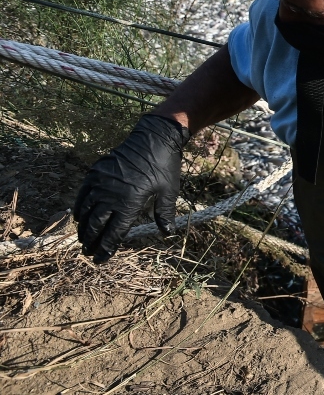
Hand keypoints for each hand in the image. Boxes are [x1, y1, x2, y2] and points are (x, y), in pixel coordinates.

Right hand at [74, 114, 189, 262]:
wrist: (154, 138)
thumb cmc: (164, 166)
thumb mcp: (169, 191)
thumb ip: (165, 213)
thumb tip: (167, 232)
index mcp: (129, 203)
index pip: (114, 233)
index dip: (107, 248)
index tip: (100, 259)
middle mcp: (111, 196)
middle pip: (96, 225)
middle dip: (91, 241)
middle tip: (88, 252)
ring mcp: (101, 183)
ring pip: (86, 212)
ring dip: (83, 228)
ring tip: (83, 240)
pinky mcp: (95, 173)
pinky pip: (83, 195)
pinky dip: (79, 208)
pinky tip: (79, 217)